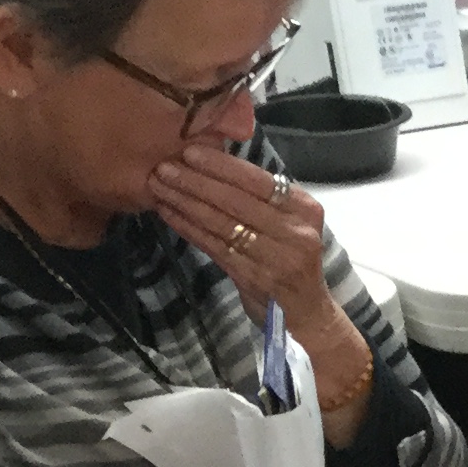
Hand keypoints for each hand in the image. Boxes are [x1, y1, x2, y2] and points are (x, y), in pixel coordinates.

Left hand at [148, 144, 373, 422]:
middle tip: (163, 166)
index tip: (189, 150)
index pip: (258, 180)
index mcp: (305, 209)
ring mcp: (279, 258)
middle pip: (237, 200)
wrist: (308, 316)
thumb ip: (260, 198)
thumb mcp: (288, 224)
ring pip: (223, 223)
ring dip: (186, 203)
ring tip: (159, 186)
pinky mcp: (258, 279)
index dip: (221, 165)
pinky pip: (215, 247)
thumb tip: (213, 159)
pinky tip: (169, 214)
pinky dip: (189, 229)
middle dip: (195, 181)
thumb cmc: (291, 262)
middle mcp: (297, 232)